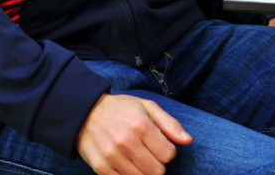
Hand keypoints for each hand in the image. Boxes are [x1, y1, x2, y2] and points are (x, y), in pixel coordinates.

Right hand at [76, 93, 191, 174]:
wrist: (85, 113)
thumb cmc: (121, 109)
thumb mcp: (148, 107)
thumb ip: (170, 124)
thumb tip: (188, 141)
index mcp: (141, 125)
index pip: (169, 154)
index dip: (167, 151)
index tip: (159, 144)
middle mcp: (127, 142)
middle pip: (157, 171)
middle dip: (157, 164)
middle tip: (149, 153)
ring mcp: (112, 157)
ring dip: (143, 171)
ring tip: (137, 157)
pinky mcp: (101, 168)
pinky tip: (126, 164)